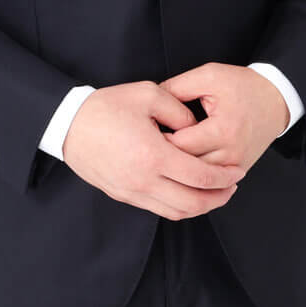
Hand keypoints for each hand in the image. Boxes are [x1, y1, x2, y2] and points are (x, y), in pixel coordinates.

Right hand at [62, 81, 245, 219]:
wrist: (67, 124)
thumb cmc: (106, 106)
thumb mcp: (148, 94)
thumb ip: (180, 110)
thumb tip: (196, 128)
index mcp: (154, 155)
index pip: (201, 177)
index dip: (225, 177)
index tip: (238, 171)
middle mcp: (144, 181)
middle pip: (193, 203)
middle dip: (219, 197)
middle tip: (233, 186)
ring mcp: (132, 192)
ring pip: (176, 212)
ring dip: (201, 206)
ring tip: (215, 193)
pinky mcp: (123, 195)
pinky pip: (158, 210)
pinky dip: (179, 206)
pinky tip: (188, 193)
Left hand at [159, 63, 287, 172]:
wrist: (276, 99)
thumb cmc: (244, 86)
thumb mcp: (209, 76)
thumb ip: (178, 87)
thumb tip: (153, 102)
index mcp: (222, 130)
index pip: (180, 145)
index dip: (159, 138)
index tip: (149, 130)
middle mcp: (231, 154)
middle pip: (186, 167)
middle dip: (166, 155)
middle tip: (150, 143)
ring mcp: (236, 166)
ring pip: (197, 179)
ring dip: (180, 166)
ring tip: (165, 151)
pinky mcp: (238, 171)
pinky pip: (210, 181)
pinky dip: (195, 173)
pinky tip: (183, 161)